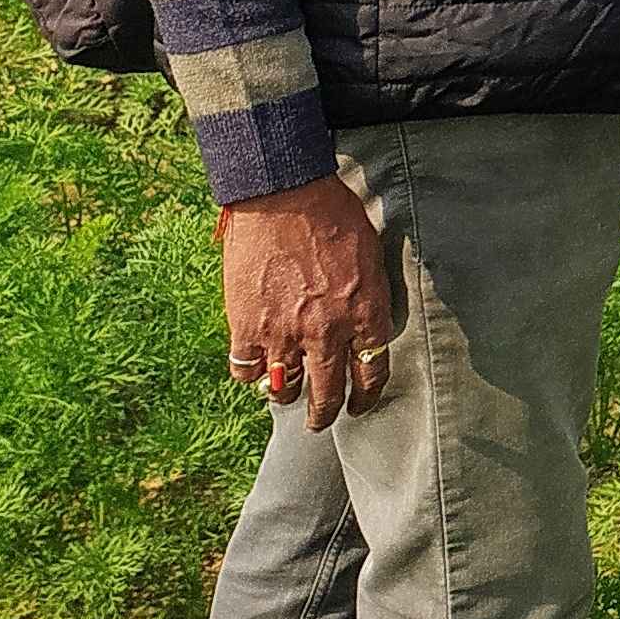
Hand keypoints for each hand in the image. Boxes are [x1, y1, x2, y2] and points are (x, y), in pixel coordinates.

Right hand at [221, 176, 394, 432]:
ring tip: (287, 394)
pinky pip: (246, 370)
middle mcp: (327, 332)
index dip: (367, 395)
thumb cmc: (334, 216)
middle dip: (325, 415)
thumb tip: (364, 325)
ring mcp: (285, 334)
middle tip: (322, 421)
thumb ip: (366, 298)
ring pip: (285, 390)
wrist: (285, 196)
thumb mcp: (370, 257)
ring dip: (287, 395)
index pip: (373, 372)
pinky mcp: (246, 327)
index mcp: (365, 313)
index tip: (361, 403)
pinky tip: (255, 368)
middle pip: (328, 395)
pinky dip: (250, 373)